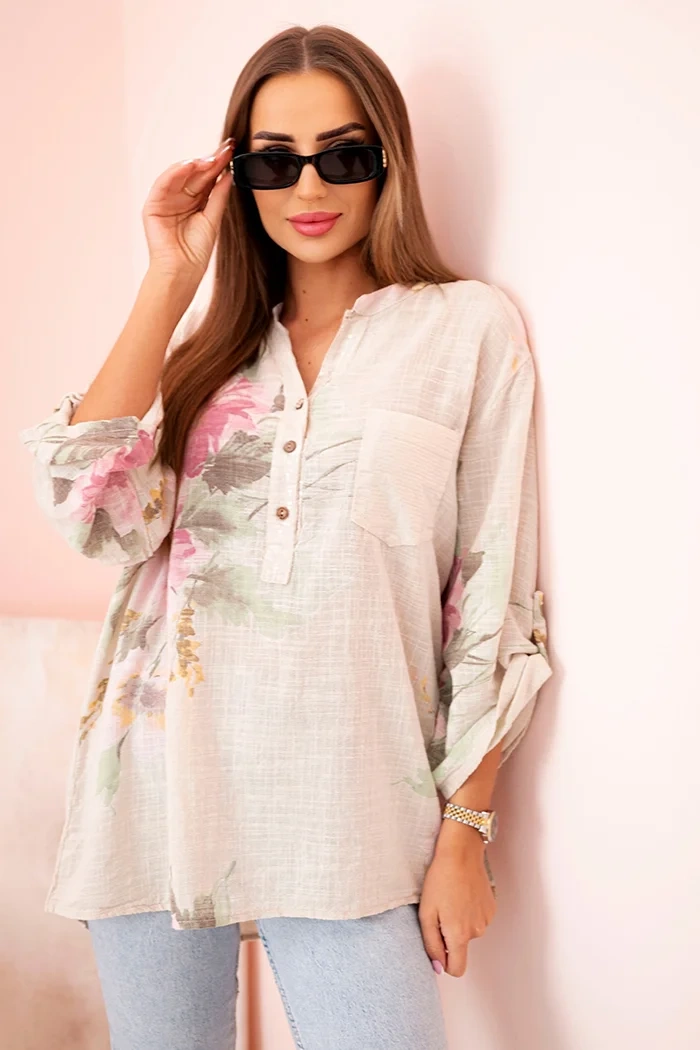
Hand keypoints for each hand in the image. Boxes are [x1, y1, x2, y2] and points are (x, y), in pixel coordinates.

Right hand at [142, 138, 234, 282]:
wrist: (182, 272)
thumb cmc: (196, 252)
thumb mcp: (213, 219)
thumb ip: (219, 196)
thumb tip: (228, 174)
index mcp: (195, 202)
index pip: (207, 179)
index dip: (219, 165)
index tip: (231, 151)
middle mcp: (180, 198)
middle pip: (195, 175)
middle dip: (210, 161)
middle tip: (225, 149)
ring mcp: (166, 201)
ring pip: (179, 176)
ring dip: (195, 164)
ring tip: (210, 158)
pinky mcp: (153, 206)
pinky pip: (163, 184)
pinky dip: (175, 172)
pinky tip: (190, 165)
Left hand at [418, 828, 496, 977]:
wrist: (461, 853)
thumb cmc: (440, 879)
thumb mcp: (426, 913)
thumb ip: (431, 945)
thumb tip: (438, 968)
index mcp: (459, 935)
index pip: (457, 969)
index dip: (445, 963)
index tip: (437, 945)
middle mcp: (477, 931)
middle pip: (461, 947)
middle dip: (450, 936)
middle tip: (440, 911)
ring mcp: (486, 919)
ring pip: (469, 932)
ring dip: (460, 922)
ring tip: (451, 899)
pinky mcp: (491, 908)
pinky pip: (477, 919)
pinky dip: (469, 912)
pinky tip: (463, 894)